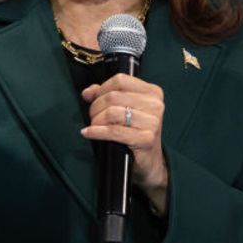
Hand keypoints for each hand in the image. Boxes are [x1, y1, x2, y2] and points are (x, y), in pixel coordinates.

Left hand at [81, 74, 168, 213]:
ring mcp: (153, 122)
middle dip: (96, 107)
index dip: (102, 89)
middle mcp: (155, 104)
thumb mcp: (124, 110)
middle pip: (113, 96)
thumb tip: (87, 92)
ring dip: (96, 120)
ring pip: (112, 112)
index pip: (120, 80)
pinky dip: (96, 132)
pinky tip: (89, 133)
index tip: (94, 99)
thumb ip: (106, 96)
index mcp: (152, 92)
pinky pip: (113, 131)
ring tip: (93, 126)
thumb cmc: (135, 133)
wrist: (149, 162)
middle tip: (92, 117)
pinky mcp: (146, 138)